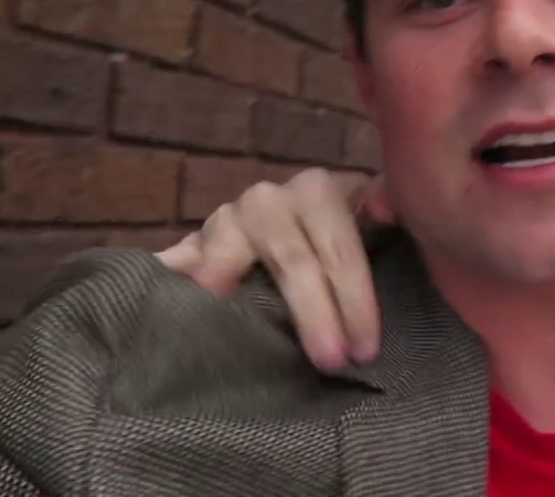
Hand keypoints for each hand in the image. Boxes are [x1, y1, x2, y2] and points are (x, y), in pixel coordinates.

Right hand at [156, 169, 394, 370]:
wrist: (295, 227)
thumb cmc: (341, 239)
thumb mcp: (373, 223)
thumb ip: (384, 212)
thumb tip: (391, 209)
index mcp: (319, 193)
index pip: (340, 248)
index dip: (355, 299)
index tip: (364, 350)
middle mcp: (270, 201)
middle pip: (293, 258)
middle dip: (314, 313)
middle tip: (330, 361)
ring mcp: (226, 220)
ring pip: (228, 251)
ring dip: (232, 284)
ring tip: (230, 321)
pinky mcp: (191, 246)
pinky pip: (178, 263)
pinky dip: (173, 279)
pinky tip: (163, 298)